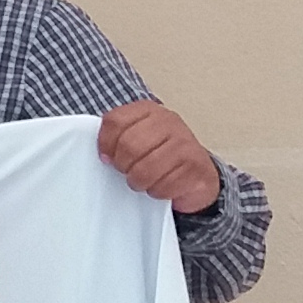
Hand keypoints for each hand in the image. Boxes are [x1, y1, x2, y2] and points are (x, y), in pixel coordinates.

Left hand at [98, 99, 221, 212]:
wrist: (198, 175)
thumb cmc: (161, 157)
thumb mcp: (137, 140)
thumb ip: (116, 139)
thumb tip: (105, 156)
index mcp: (149, 111)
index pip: (115, 121)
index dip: (106, 144)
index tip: (108, 157)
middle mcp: (169, 121)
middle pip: (128, 145)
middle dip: (123, 166)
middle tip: (129, 170)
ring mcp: (185, 142)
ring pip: (144, 170)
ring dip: (139, 182)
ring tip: (145, 180)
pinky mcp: (196, 166)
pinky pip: (163, 186)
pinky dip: (158, 191)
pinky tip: (163, 185)